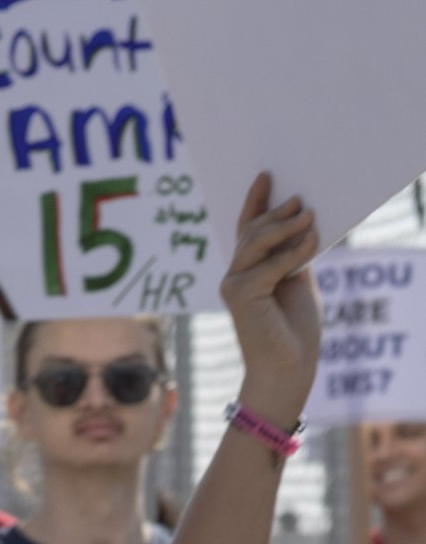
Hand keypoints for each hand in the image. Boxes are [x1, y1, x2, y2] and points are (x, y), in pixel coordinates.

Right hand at [221, 176, 322, 426]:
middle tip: (301, 200)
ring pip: (255, 244)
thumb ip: (292, 253)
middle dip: (276, 213)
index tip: (266, 175)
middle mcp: (234, 278)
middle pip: (252, 233)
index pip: (248, 230)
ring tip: (310, 216)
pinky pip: (268, 265)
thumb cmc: (294, 330)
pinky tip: (311, 243)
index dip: (255, 202)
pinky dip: (291, 253)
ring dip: (284, 227)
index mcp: (248, 273)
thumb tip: (301, 219)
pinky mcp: (240, 296)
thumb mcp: (298, 280)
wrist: (288, 368)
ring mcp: (233, 287)